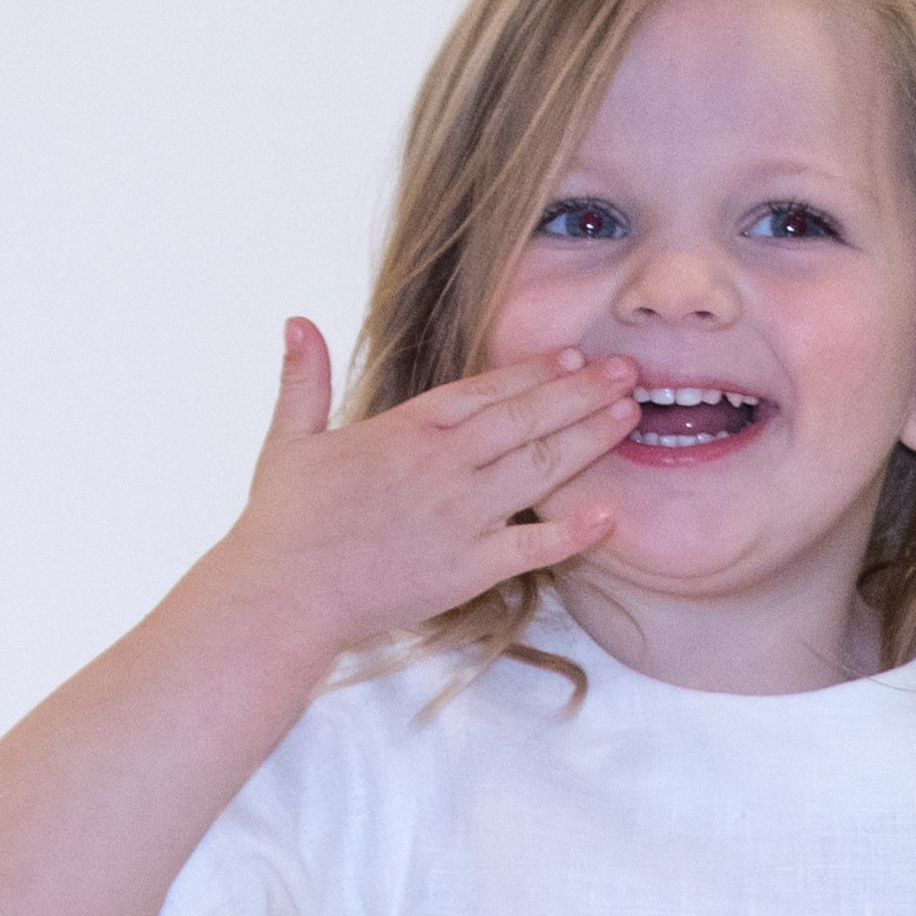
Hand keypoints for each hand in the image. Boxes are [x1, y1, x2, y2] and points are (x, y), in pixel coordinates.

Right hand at [229, 317, 637, 657]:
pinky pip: (533, 548)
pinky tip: (609, 514)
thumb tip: (296, 322)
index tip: (572, 356)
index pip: (486, 390)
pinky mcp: (468, 570)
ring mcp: (461, 517)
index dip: (534, 372)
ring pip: (540, 468)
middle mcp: (444, 465)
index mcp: (408, 429)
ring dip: (590, 440)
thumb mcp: (289, 440)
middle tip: (630, 372)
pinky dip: (573, 532)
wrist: (286, 593)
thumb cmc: (284, 523)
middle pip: (527, 419)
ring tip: (631, 416)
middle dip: (582, 393)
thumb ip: (304, 379)